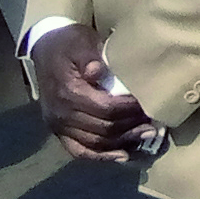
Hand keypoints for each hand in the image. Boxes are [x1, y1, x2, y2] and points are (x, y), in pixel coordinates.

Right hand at [31, 28, 150, 160]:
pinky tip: (121, 155)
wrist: (44, 49)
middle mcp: (61, 114)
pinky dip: (100, 156)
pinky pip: (78, 151)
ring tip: (145, 136)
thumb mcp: (81, 42)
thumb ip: (90, 57)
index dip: (130, 110)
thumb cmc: (68, 43)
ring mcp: (57, 125)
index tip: (149, 105)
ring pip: (94, 143)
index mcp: (68, 92)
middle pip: (102, 129)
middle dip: (131, 128)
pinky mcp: (57, 131)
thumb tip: (97, 70)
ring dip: (122, 142)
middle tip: (155, 124)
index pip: (106, 108)